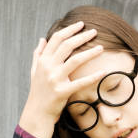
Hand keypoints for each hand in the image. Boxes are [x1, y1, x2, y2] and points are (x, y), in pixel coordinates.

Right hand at [19, 20, 108, 137]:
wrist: (37, 112)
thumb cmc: (38, 91)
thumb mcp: (35, 71)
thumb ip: (38, 54)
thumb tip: (42, 39)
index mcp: (43, 60)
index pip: (57, 39)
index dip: (69, 30)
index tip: (81, 25)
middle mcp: (48, 67)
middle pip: (67, 46)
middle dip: (81, 36)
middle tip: (94, 32)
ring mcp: (55, 79)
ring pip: (74, 60)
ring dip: (89, 52)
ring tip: (100, 48)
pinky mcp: (62, 91)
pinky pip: (80, 82)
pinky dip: (93, 77)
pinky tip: (103, 72)